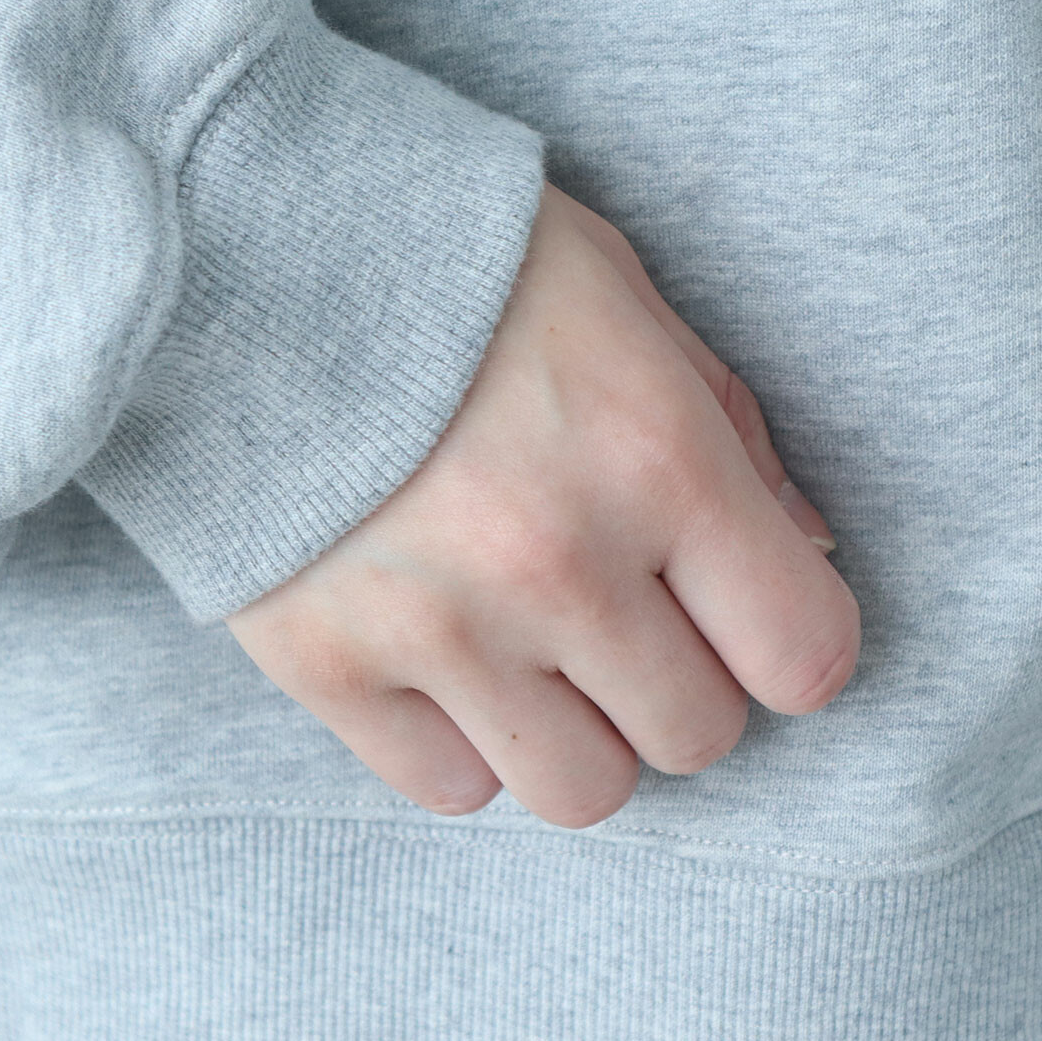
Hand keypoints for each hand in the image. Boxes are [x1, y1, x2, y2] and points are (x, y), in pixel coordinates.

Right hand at [226, 184, 858, 828]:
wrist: (237, 249)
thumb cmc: (454, 259)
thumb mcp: (621, 294)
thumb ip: (727, 425)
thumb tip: (805, 545)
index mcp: (656, 458)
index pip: (804, 653)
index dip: (791, 640)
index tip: (749, 609)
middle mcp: (558, 563)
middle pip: (696, 735)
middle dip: (679, 680)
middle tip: (625, 607)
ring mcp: (437, 629)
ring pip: (583, 792)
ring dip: (582, 733)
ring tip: (536, 646)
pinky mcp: (327, 668)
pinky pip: (452, 788)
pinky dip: (464, 739)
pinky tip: (443, 654)